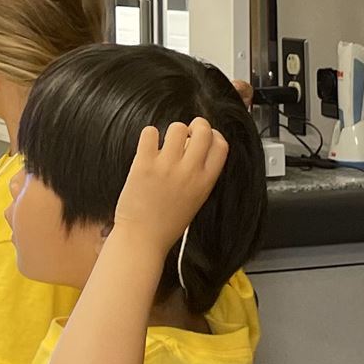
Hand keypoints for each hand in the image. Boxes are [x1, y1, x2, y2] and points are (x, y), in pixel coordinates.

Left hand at [112, 119, 228, 257]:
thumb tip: (195, 148)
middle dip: (196, 125)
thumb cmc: (167, 223)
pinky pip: (150, 132)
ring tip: (165, 144)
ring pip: (177, 127)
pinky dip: (149, 135)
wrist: (142, 238)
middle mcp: (189, 172)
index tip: (206, 135)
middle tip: (186, 132)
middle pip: (203, 130)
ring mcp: (167, 167)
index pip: (221, 145)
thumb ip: (200, 175)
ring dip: (171, 132)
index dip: (214, 135)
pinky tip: (149, 147)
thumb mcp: (196, 200)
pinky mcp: (144, 164)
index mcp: (205, 182)